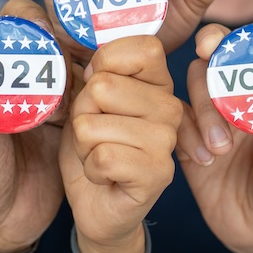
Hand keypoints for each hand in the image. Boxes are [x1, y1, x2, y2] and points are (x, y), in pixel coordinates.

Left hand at [0, 0, 69, 252]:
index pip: (14, 18)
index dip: (37, 24)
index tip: (52, 46)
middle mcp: (15, 71)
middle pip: (53, 31)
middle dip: (69, 44)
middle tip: (75, 72)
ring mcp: (44, 92)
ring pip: (77, 58)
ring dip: (87, 70)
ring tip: (78, 101)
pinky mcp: (69, 116)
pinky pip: (91, 90)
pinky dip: (98, 96)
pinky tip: (92, 115)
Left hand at [63, 36, 180, 252]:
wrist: (97, 205)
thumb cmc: (92, 145)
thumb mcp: (87, 100)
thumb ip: (96, 72)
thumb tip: (92, 65)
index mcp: (157, 82)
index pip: (141, 48)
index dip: (104, 64)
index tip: (99, 92)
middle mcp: (170, 107)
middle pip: (103, 87)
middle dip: (83, 114)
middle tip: (97, 134)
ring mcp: (167, 142)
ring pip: (93, 125)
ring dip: (84, 146)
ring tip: (100, 155)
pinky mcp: (158, 174)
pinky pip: (102, 157)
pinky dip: (91, 169)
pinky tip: (105, 176)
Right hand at [176, 23, 252, 252]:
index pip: (239, 53)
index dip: (222, 41)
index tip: (211, 45)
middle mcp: (233, 103)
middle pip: (206, 71)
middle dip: (208, 90)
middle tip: (224, 126)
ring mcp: (208, 124)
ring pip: (186, 99)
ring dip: (198, 118)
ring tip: (218, 153)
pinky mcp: (188, 148)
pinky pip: (173, 129)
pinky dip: (183, 138)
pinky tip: (203, 162)